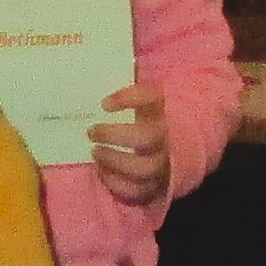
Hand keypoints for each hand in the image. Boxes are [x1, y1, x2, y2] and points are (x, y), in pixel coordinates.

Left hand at [86, 81, 174, 211]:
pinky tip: (101, 171)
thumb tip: (92, 73)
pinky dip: (116, 184)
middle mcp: (166, 138)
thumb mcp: (139, 103)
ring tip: (95, 152)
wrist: (174, 151)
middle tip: (91, 131)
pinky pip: (137, 192)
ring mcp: (162, 165)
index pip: (151, 97)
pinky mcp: (154, 187)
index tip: (104, 103)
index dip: (129, 98)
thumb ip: (124, 91)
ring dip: (114, 161)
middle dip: (114, 135)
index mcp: (160, 111)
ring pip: (143, 168)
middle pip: (145, 137)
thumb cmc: (145, 121)